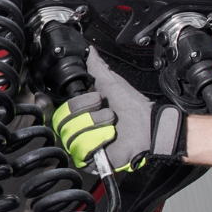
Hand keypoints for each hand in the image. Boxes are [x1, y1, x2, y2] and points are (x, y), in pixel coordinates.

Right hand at [52, 58, 186, 172]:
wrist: (149, 126)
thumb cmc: (133, 107)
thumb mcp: (112, 83)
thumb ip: (97, 67)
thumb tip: (89, 50)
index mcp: (81, 112)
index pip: (62, 109)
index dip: (80, 102)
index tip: (98, 98)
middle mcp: (78, 129)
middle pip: (64, 121)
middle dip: (90, 113)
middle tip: (108, 111)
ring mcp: (83, 146)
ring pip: (72, 136)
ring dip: (97, 125)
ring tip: (112, 124)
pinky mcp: (90, 161)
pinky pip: (82, 151)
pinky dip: (98, 141)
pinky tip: (110, 138)